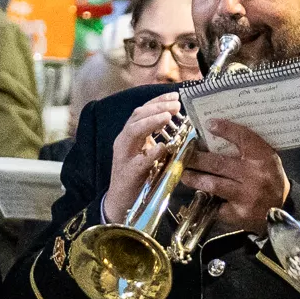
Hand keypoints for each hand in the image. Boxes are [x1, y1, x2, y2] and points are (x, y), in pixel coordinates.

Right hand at [102, 93, 182, 222]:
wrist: (120, 202)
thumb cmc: (138, 177)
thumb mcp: (147, 152)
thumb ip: (156, 138)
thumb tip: (179, 125)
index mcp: (129, 135)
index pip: (142, 111)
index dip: (158, 101)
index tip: (175, 96)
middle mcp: (124, 142)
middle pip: (137, 116)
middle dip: (157, 107)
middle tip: (176, 105)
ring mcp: (124, 157)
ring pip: (133, 132)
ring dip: (151, 122)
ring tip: (168, 117)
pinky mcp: (129, 173)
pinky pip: (139, 161)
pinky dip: (151, 153)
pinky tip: (163, 147)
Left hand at [178, 119, 290, 235]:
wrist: (283, 208)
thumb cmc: (270, 178)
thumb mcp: (266, 158)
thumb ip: (248, 148)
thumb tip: (217, 133)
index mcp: (263, 158)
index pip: (243, 138)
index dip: (225, 129)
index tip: (209, 124)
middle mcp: (254, 176)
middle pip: (219, 163)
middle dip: (197, 158)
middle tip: (184, 155)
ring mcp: (246, 196)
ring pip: (214, 185)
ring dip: (195, 179)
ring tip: (185, 175)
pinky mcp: (239, 214)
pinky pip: (218, 206)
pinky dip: (208, 201)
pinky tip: (200, 196)